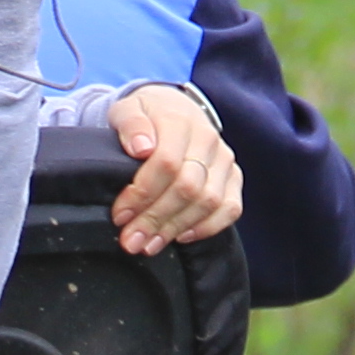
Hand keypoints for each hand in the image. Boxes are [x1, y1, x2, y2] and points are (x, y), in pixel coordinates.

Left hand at [106, 83, 239, 252]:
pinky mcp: (234, 177)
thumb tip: (141, 147)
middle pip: (187, 187)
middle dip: (156, 219)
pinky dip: (208, 227)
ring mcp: (224, 160)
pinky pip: (230, 208)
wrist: (175, 109)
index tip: (120, 215)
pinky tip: (181, 237)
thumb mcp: (127, 110)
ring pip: (208, 201)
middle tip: (131, 240)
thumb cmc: (146, 116)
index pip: (166, 162)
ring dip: (176, 228)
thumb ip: (130, 124)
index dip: (142, 193)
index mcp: (180, 121)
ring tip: (149, 244)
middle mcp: (208, 139)